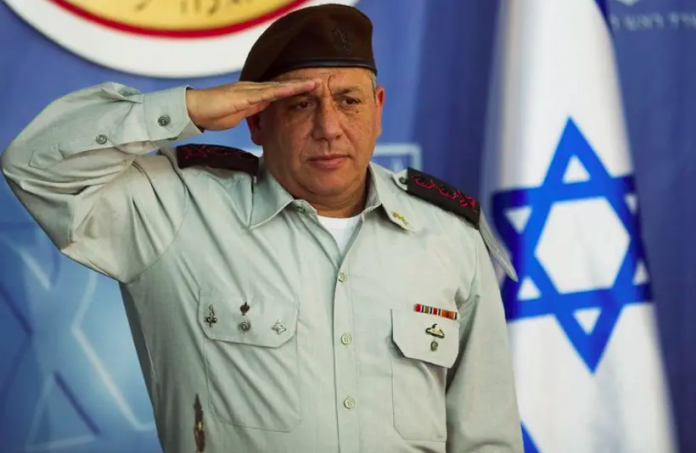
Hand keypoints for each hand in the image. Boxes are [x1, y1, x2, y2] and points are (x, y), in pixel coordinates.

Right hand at [185, 79, 319, 130]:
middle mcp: (255, 89)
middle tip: (322, 82)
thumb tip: (265, 121)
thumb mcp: (240, 117)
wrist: (195, 110)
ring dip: (299, 84)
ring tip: (317, 82)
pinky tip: (296, 88)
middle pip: (284, 85)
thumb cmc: (214, 113)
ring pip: (280, 86)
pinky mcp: (246, 96)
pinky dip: (283, 90)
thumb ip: (253, 116)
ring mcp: (251, 91)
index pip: (280, 92)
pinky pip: (268, 92)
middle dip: (303, 84)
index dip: (297, 90)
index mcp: (255, 95)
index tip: (313, 91)